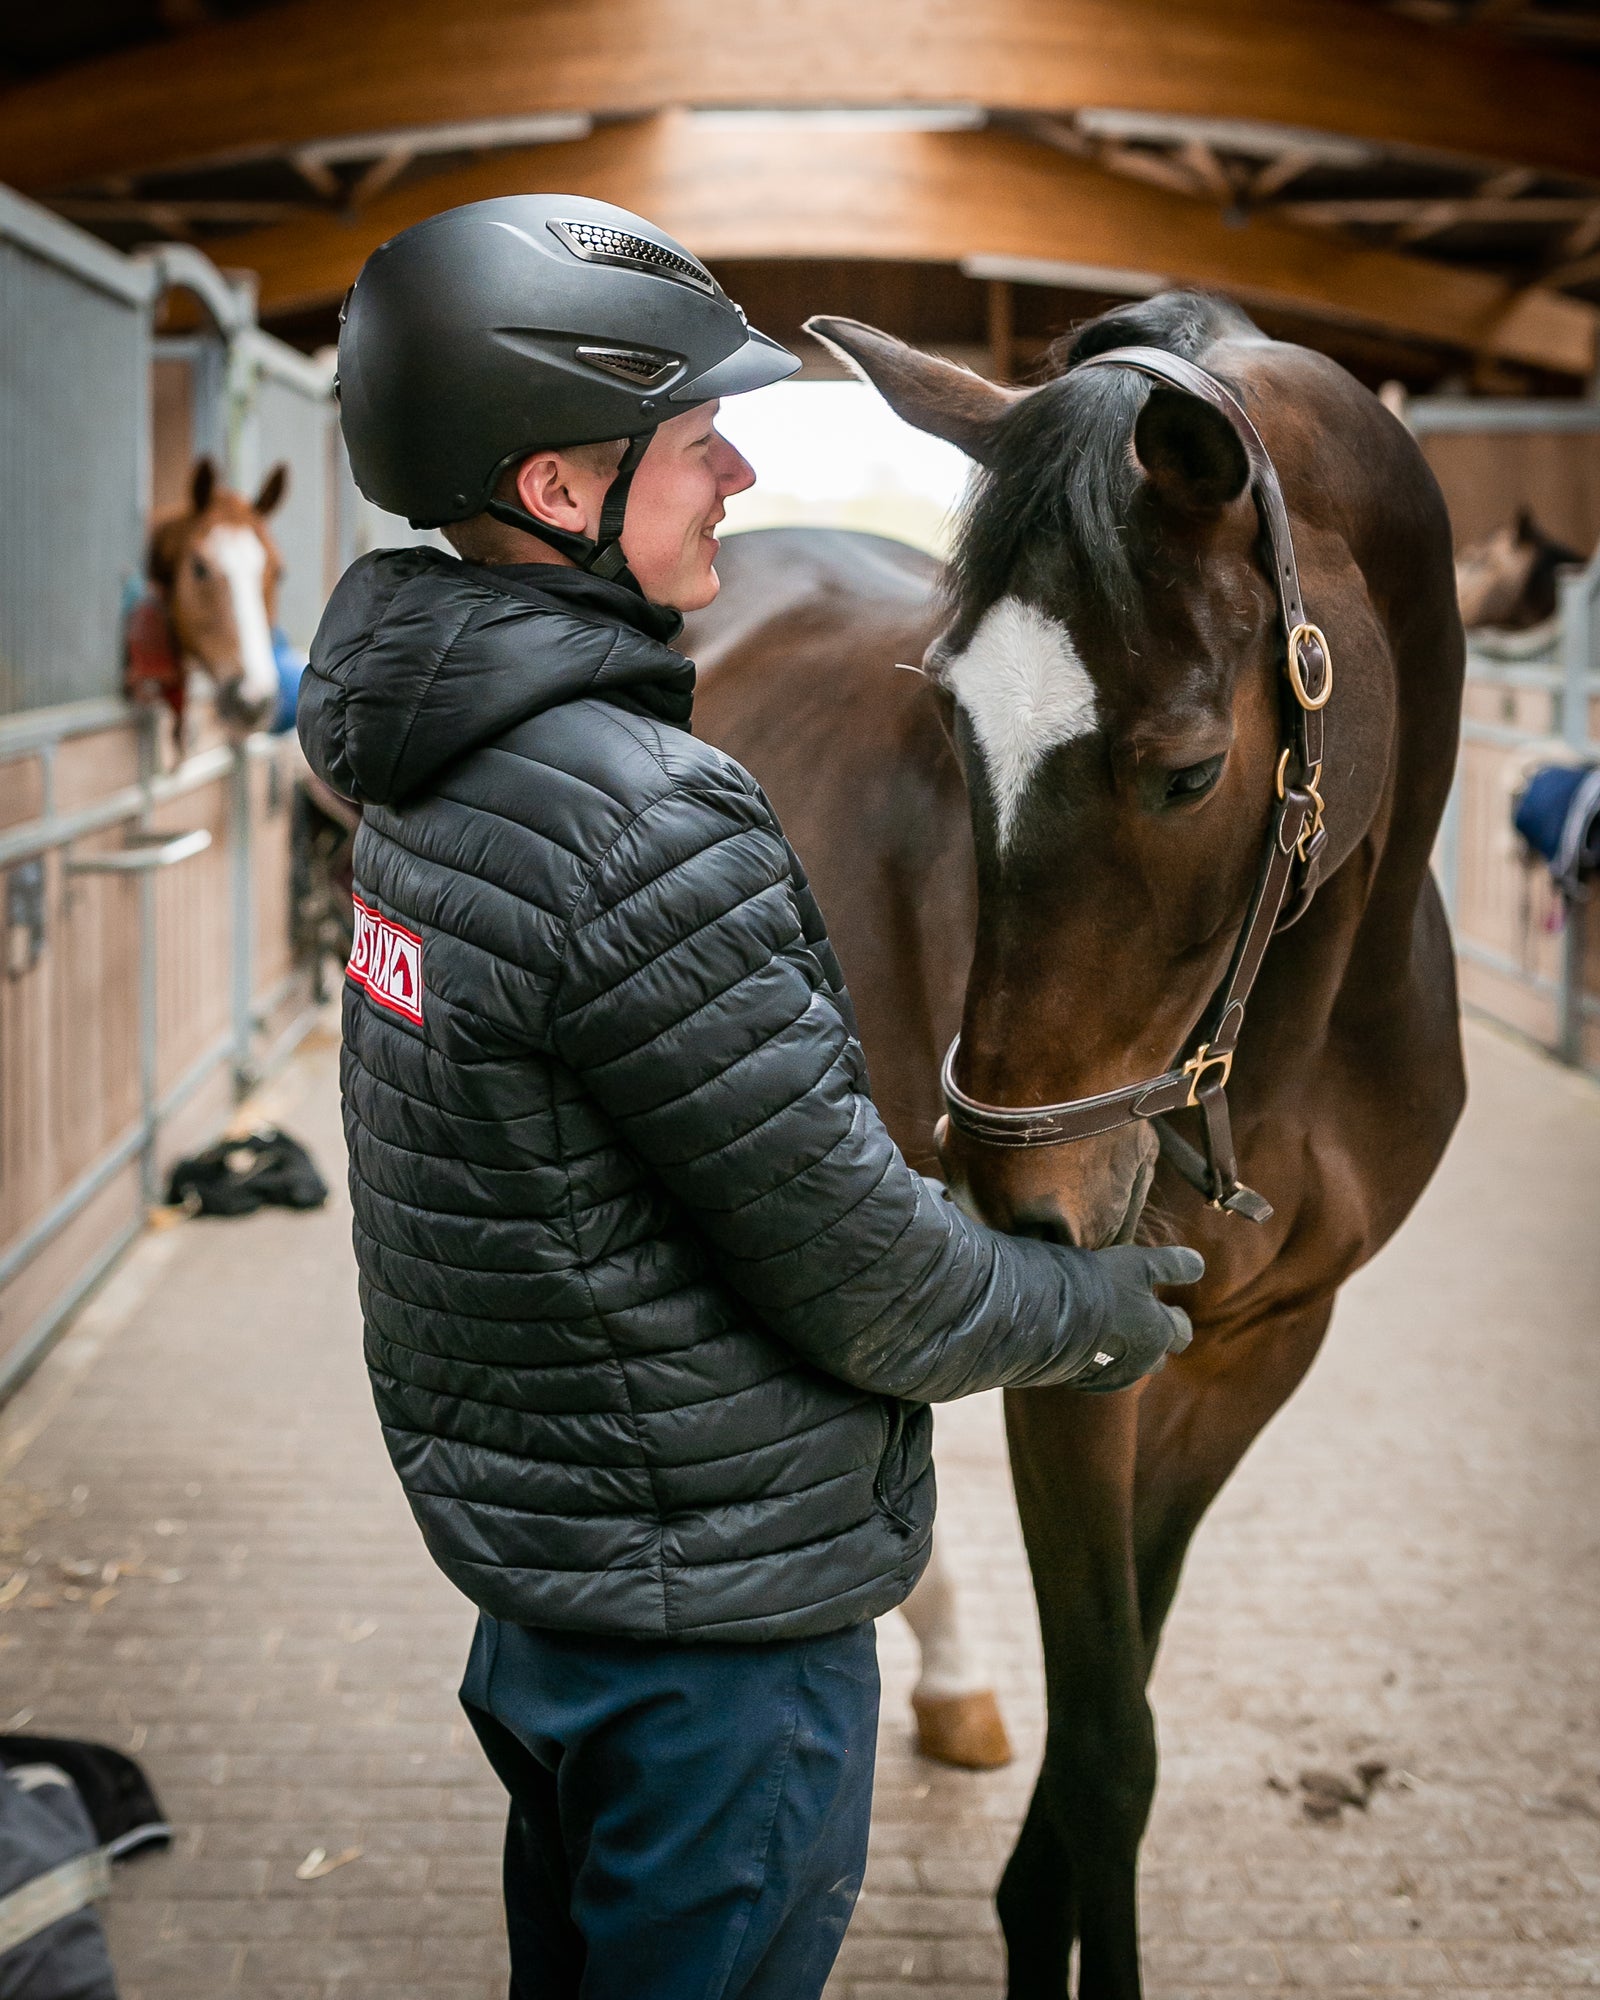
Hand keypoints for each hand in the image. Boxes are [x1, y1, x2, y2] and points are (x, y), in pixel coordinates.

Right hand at [1070, 1244, 1202, 1392]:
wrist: (1055, 1316)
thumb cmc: (1104, 1285)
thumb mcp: (1141, 1263)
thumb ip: (1172, 1265)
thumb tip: (1200, 1264)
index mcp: (1161, 1332)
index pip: (1182, 1333)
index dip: (1176, 1320)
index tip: (1169, 1310)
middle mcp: (1144, 1360)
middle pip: (1159, 1358)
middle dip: (1155, 1344)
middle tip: (1141, 1325)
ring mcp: (1116, 1375)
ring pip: (1131, 1370)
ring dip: (1128, 1357)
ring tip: (1113, 1339)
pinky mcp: (1088, 1383)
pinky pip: (1101, 1377)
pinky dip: (1100, 1366)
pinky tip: (1088, 1351)